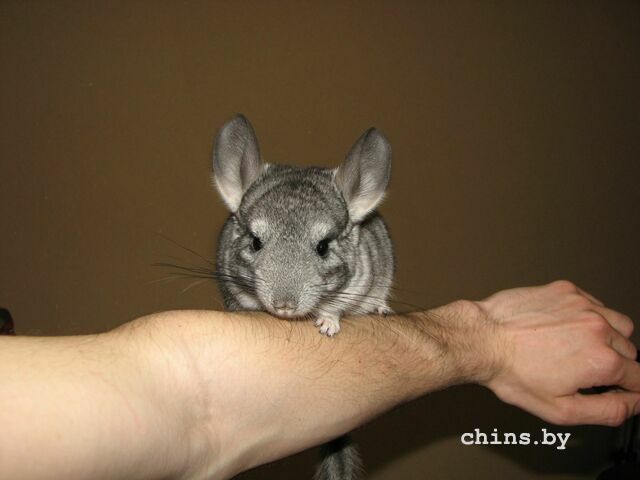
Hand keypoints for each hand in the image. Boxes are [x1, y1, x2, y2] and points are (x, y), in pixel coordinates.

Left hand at [479, 280, 638, 425]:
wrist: (482, 339)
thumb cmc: (512, 372)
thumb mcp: (562, 410)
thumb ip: (608, 411)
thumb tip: (634, 404)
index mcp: (602, 361)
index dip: (630, 390)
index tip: (619, 391)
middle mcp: (598, 328)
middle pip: (630, 352)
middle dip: (615, 365)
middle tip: (586, 372)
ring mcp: (583, 305)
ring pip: (618, 325)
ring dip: (608, 339)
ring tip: (578, 349)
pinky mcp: (566, 290)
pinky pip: (594, 303)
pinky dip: (588, 317)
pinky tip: (565, 328)